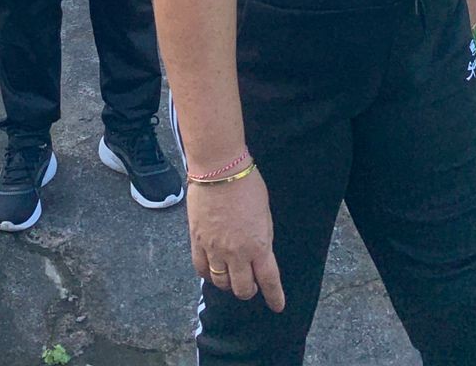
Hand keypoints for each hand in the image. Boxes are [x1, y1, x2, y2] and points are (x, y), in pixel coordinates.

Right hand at [188, 168, 283, 312]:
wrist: (218, 168)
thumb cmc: (247, 184)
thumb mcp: (265, 214)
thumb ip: (262, 238)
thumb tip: (258, 251)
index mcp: (259, 245)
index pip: (269, 280)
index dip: (274, 297)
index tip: (277, 306)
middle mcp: (237, 253)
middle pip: (243, 288)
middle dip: (249, 290)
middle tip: (250, 284)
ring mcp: (215, 249)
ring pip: (221, 283)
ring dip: (228, 283)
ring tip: (230, 276)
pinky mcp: (197, 241)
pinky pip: (201, 269)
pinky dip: (208, 274)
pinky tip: (212, 270)